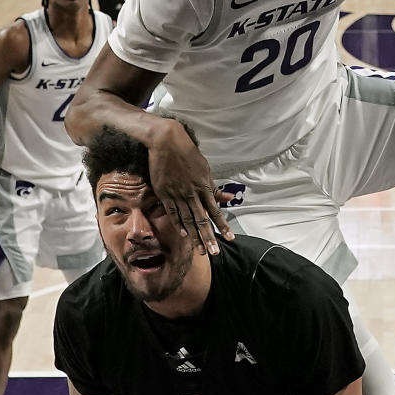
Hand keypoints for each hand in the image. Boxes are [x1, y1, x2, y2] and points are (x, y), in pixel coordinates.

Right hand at [149, 119, 233, 254]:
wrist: (166, 142)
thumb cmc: (187, 153)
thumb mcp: (204, 168)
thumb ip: (213, 186)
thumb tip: (227, 197)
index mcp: (204, 186)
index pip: (215, 212)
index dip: (222, 226)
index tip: (229, 238)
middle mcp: (192, 193)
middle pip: (202, 220)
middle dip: (208, 238)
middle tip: (214, 253)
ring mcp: (178, 194)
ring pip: (188, 220)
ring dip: (194, 236)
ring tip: (200, 250)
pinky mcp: (165, 193)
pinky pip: (172, 212)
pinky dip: (178, 224)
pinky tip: (183, 235)